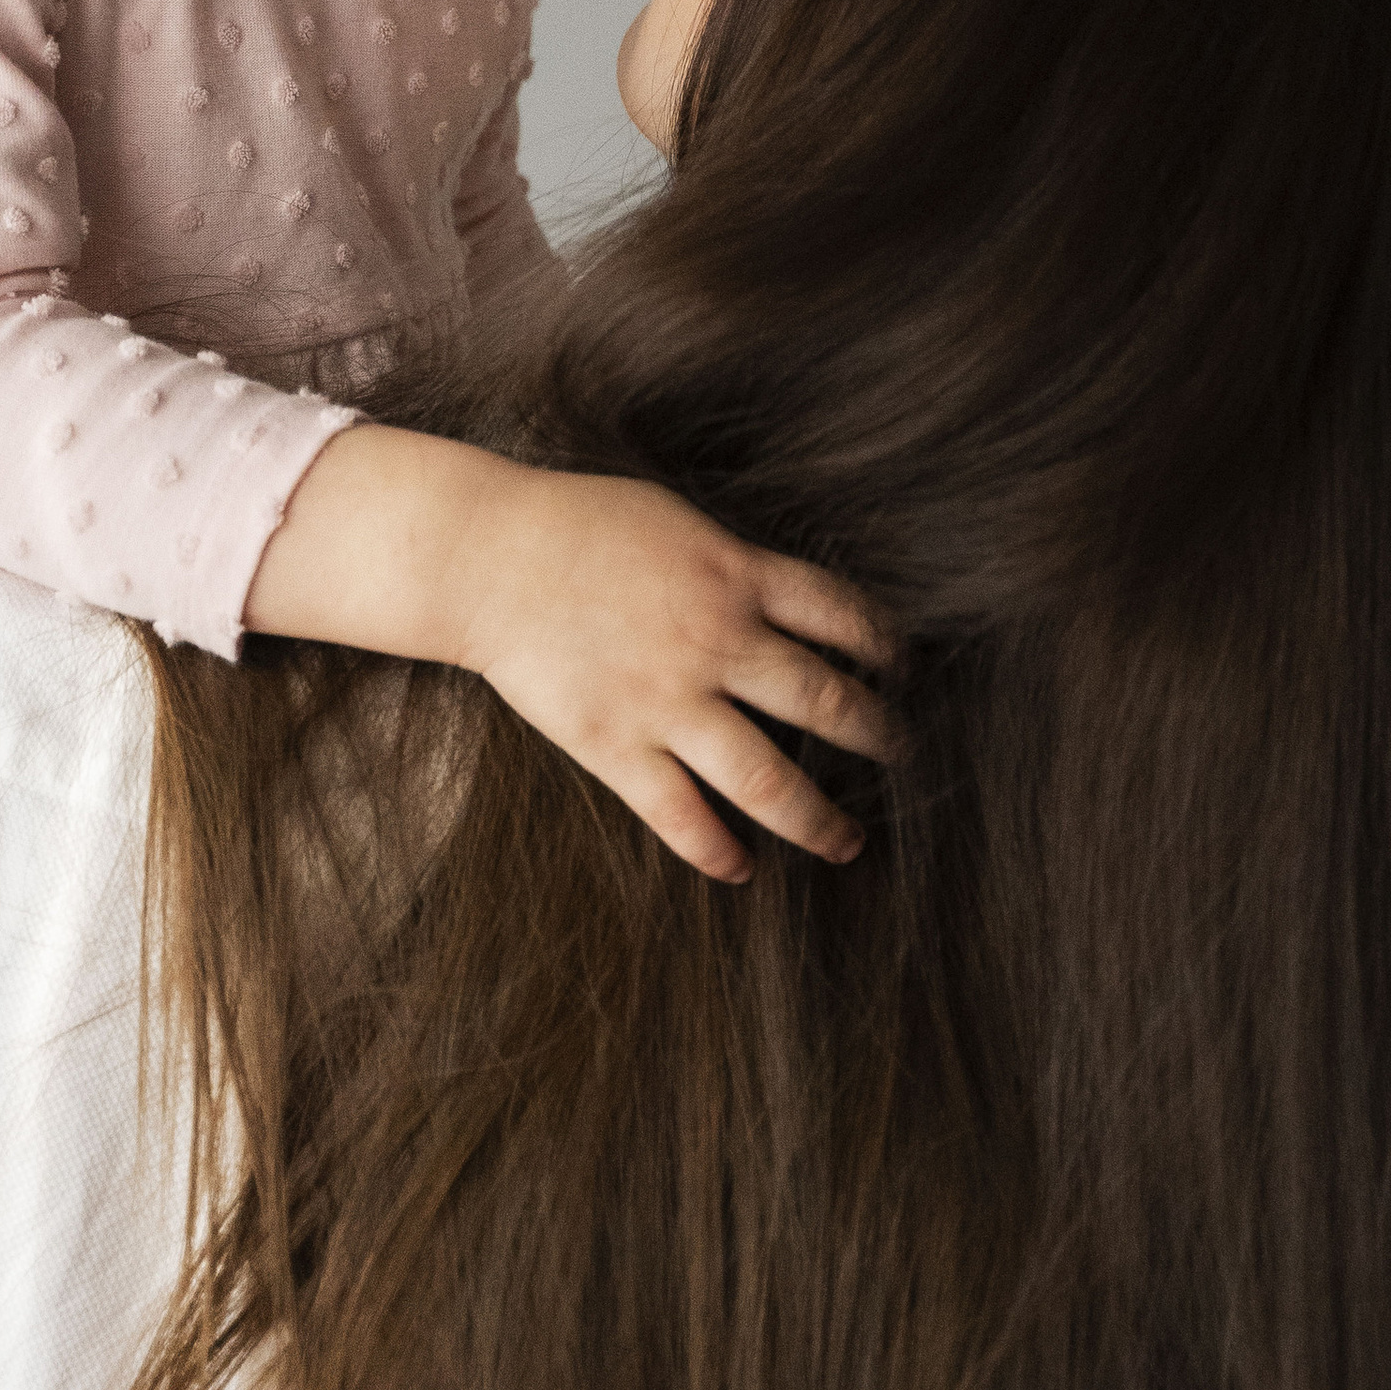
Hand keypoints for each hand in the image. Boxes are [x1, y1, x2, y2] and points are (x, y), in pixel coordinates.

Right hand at [458, 466, 893, 879]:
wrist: (487, 558)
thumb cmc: (575, 524)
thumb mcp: (674, 520)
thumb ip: (732, 563)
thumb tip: (778, 596)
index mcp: (737, 577)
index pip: (843, 615)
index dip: (885, 645)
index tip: (901, 667)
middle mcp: (718, 643)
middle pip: (825, 702)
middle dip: (878, 735)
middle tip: (903, 754)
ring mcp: (669, 701)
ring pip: (767, 778)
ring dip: (818, 818)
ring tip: (849, 842)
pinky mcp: (617, 745)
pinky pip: (680, 814)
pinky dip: (716, 849)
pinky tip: (742, 869)